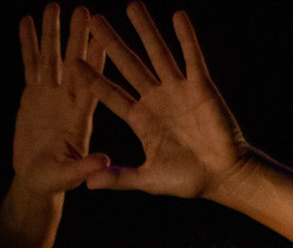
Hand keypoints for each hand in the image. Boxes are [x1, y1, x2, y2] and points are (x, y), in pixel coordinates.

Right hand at [11, 5, 114, 198]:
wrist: (35, 180)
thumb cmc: (54, 181)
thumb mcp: (69, 175)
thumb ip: (84, 167)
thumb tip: (104, 162)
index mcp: (80, 116)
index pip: (90, 84)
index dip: (95, 61)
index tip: (101, 39)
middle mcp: (67, 99)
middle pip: (74, 62)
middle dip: (77, 38)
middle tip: (83, 11)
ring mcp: (50, 94)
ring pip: (51, 58)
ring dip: (52, 33)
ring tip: (52, 6)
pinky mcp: (33, 94)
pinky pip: (30, 65)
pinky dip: (28, 44)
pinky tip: (26, 22)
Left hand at [82, 4, 249, 198]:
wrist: (221, 177)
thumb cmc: (186, 180)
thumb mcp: (146, 179)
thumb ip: (118, 177)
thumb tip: (88, 184)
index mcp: (140, 119)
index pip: (110, 94)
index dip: (92, 79)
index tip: (71, 62)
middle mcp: (156, 99)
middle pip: (129, 65)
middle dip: (111, 43)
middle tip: (92, 19)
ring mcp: (178, 90)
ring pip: (158, 53)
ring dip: (145, 30)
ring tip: (131, 6)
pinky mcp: (201, 87)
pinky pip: (192, 58)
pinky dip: (186, 38)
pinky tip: (177, 16)